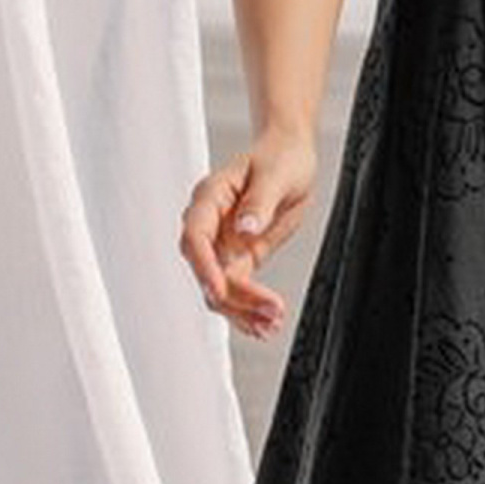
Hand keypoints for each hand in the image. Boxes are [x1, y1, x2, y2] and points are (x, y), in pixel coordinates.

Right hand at [179, 128, 316, 339]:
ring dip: (242, 310)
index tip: (218, 289)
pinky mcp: (238, 258)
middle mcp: (209, 224)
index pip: (195, 236)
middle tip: (268, 312)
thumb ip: (259, 202)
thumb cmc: (280, 158)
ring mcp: (221, 244)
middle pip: (206, 269)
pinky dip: (249, 309)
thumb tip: (244, 227)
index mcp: (210, 197)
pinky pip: (236, 289)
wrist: (290, 158)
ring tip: (271, 324)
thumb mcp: (276, 174)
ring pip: (219, 287)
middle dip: (232, 296)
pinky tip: (264, 326)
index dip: (203, 266)